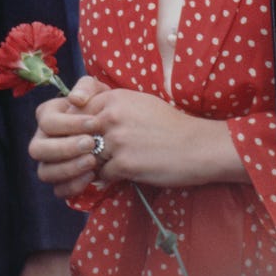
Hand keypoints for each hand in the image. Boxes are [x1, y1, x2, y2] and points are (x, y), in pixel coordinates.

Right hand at [29, 76, 111, 198]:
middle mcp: (43, 141)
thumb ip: (87, 87)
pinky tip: (92, 176)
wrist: (119, 131)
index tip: (94, 122)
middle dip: (64, 148)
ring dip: (68, 168)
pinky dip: (73, 185)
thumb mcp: (98, 92)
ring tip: (93, 161)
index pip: (47, 121)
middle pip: (38, 149)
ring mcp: (49, 163)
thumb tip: (75, 99)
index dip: (68, 123)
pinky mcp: (60, 181)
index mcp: (47, 117)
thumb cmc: (104, 108)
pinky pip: (58, 190)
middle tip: (91, 143)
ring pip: (45, 172)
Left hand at [75, 86, 247, 186]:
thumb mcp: (139, 103)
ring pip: (89, 156)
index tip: (88, 135)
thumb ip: (112, 106)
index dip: (79, 126)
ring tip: (114, 163)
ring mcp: (116, 141)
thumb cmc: (170, 124)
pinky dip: (110, 177)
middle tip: (94, 153)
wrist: (197, 146)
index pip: (78, 112)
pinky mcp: (123, 164)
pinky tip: (125, 173)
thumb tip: (85, 113)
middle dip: (84, 146)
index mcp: (115, 98)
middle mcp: (112, 116)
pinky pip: (102, 174)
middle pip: (79, 135)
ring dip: (98, 162)